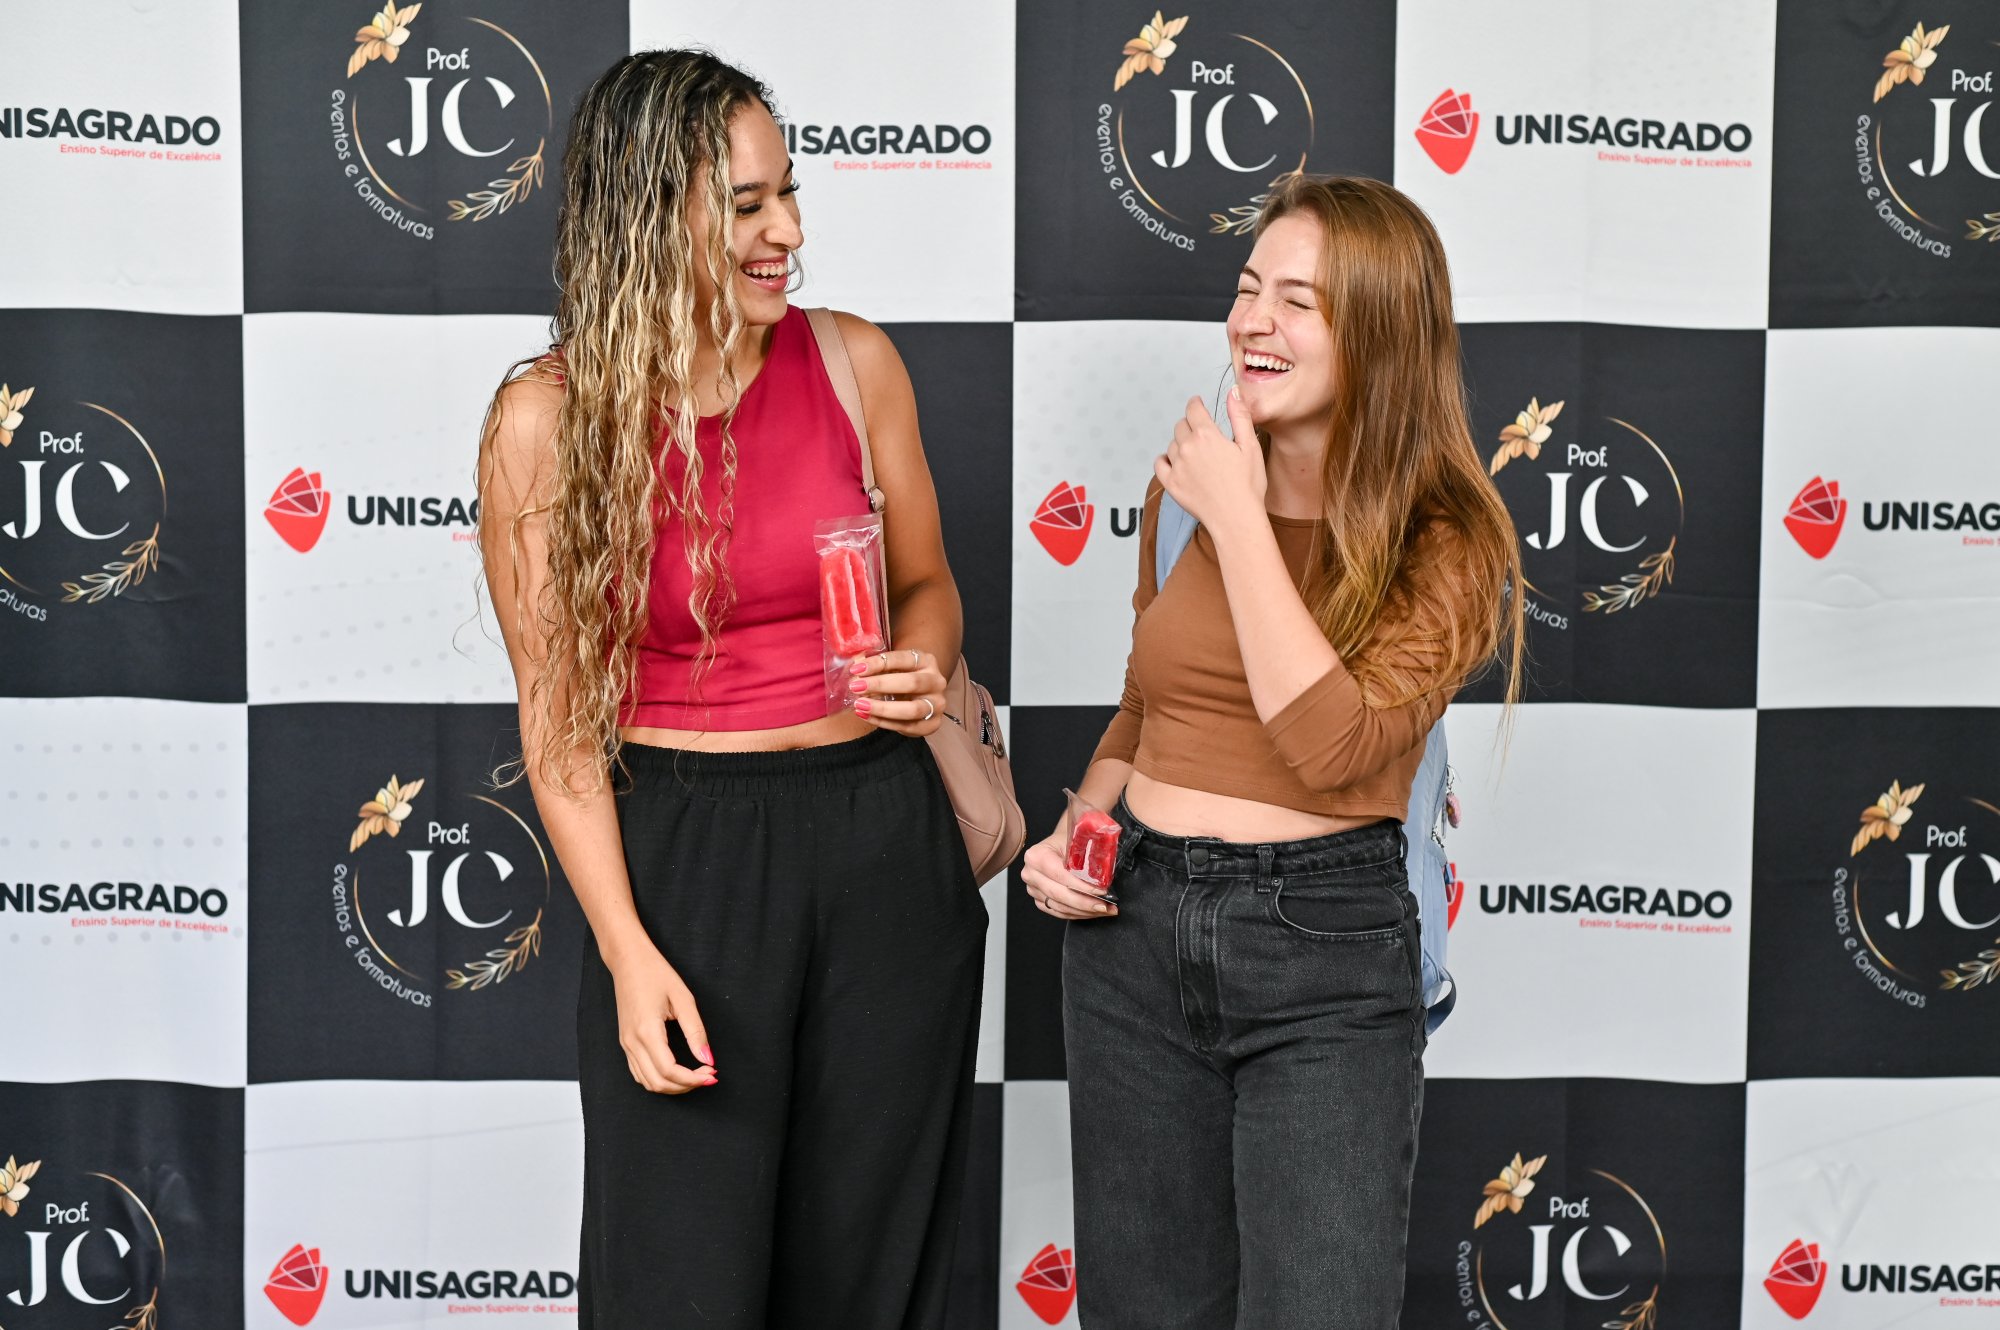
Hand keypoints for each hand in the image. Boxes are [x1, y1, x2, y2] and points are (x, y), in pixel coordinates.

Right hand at [609, 943, 717, 1094]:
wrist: (628, 960)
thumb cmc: (656, 974)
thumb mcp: (683, 999)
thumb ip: (696, 1031)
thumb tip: (708, 1059)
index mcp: (647, 1031)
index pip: (669, 1071)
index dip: (693, 1079)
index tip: (712, 1074)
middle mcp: (632, 1042)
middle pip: (658, 1083)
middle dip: (686, 1086)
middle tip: (708, 1075)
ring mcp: (625, 1044)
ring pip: (647, 1082)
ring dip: (673, 1086)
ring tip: (695, 1075)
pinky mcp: (625, 1042)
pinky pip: (639, 1073)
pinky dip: (659, 1079)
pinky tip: (677, 1072)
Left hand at [849, 647, 948, 736]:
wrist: (921, 694)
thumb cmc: (901, 676)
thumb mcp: (892, 666)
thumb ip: (876, 666)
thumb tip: (856, 666)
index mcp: (927, 661)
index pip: (903, 659)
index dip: (879, 663)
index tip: (857, 669)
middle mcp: (936, 682)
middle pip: (911, 683)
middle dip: (881, 685)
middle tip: (856, 687)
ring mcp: (937, 704)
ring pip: (912, 709)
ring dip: (883, 708)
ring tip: (860, 705)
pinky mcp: (932, 724)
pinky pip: (907, 726)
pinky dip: (883, 722)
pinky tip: (865, 716)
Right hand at [1021, 824, 1119, 920]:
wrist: (1061, 843)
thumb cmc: (1070, 839)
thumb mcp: (1078, 840)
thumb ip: (1088, 855)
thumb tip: (1106, 875)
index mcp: (1036, 856)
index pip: (1061, 875)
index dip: (1082, 886)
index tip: (1101, 891)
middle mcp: (1030, 873)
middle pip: (1059, 894)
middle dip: (1086, 903)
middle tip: (1106, 905)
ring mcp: (1033, 889)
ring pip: (1060, 907)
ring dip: (1085, 911)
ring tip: (1106, 910)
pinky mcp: (1039, 900)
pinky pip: (1059, 912)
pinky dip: (1078, 914)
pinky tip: (1093, 912)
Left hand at [1155, 386, 1266, 535]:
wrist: (1236, 518)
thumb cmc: (1247, 485)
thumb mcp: (1250, 446)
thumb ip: (1239, 416)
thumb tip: (1232, 393)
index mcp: (1206, 435)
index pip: (1193, 409)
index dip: (1196, 404)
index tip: (1197, 404)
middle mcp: (1187, 448)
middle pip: (1180, 426)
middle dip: (1190, 424)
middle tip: (1201, 433)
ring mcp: (1176, 467)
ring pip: (1172, 444)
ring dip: (1180, 443)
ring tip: (1195, 453)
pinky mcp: (1171, 484)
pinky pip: (1159, 464)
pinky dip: (1165, 460)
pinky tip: (1175, 462)